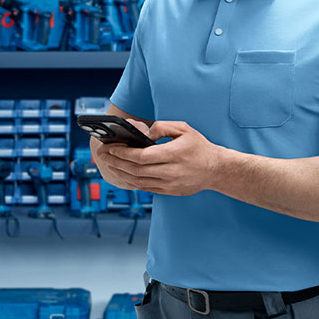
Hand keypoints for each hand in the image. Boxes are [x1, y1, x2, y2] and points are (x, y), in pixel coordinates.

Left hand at [95, 119, 226, 195]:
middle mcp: (171, 171)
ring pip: (138, 181)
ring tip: (109, 164)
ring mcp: (170, 184)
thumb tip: (143, 133)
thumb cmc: (199, 147)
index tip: (110, 147)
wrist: (216, 169)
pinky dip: (131, 182)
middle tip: (102, 155)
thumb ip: (161, 127)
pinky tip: (123, 175)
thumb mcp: (183, 128)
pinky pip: (146, 188)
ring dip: (120, 173)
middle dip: (116, 162)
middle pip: (136, 169)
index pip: (142, 156)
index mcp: (174, 154)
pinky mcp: (169, 191)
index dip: (123, 153)